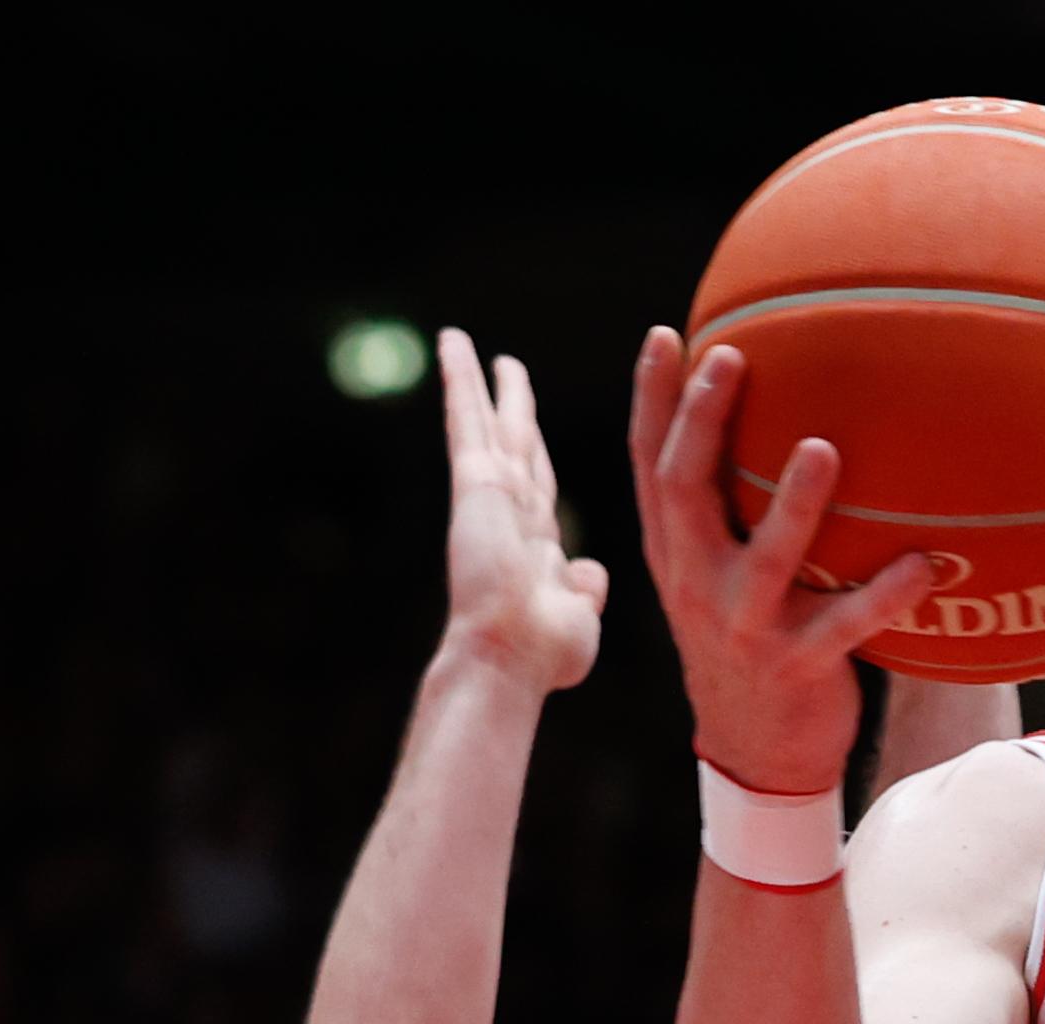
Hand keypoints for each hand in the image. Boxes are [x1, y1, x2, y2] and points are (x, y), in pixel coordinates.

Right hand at [436, 330, 607, 692]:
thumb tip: (590, 573)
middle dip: (512, 408)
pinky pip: (467, 418)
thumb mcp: (575, 616)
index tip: (531, 433)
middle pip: (514, 445)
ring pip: (487, 422)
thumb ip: (582, 588)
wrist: (510, 657)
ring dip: (480, 382)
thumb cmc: (544, 654)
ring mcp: (491, 495)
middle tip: (506, 369)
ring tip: (465, 346)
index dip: (537, 458)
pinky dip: (460, 380)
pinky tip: (454, 344)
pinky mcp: (475, 482)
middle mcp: (512, 514)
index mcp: (536, 545)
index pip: (540, 488)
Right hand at [626, 327, 953, 791]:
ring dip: (796, 503)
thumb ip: (724, 514)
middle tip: (729, 359)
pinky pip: (848, 626)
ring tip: (822, 448)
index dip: (652, 402)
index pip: (651, 467)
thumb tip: (768, 424)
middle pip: (686, 492)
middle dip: (702, 423)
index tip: (667, 335)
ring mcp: (747, 627)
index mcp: (676, 556)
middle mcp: (699, 584)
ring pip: (767, 559)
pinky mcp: (799, 667)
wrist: (757, 754)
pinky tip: (929, 562)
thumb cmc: (749, 643)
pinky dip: (888, 594)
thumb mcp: (715, 579)